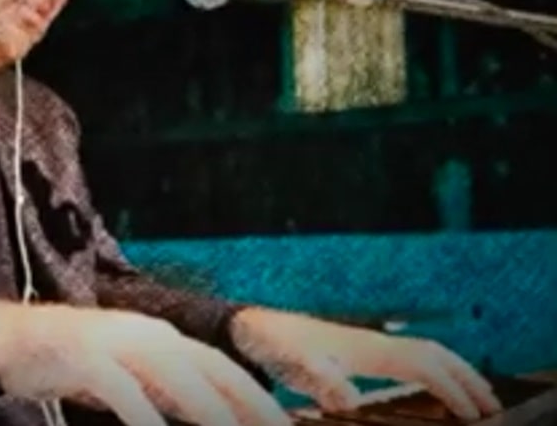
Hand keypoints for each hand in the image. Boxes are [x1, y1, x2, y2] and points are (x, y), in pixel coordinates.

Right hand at [0, 300, 294, 425]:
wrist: (6, 340)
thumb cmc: (69, 365)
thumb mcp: (125, 380)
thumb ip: (160, 395)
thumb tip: (204, 417)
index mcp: (159, 338)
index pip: (221, 368)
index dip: (256, 397)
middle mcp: (144, 334)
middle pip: (209, 368)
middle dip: (248, 403)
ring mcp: (114, 341)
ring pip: (173, 374)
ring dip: (207, 408)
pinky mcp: (82, 356)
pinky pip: (120, 388)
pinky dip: (141, 412)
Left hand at [228, 308, 502, 420]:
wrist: (247, 325)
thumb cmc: (271, 344)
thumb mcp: (294, 366)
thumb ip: (323, 381)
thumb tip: (350, 401)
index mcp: (367, 347)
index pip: (425, 364)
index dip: (453, 388)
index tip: (475, 414)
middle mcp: (372, 341)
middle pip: (434, 353)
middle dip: (466, 377)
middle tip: (493, 406)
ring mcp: (363, 342)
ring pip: (421, 351)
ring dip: (452, 371)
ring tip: (472, 395)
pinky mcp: (352, 348)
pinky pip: (404, 356)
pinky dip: (428, 369)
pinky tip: (424, 385)